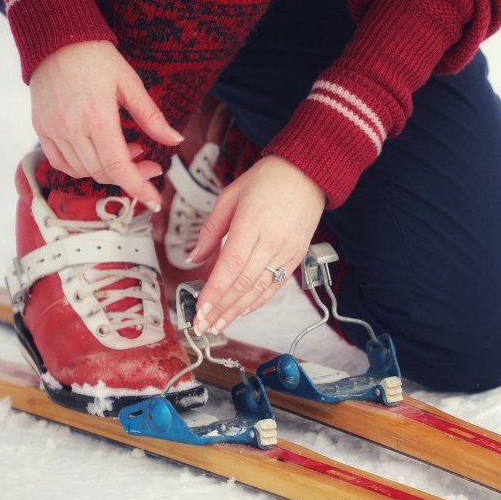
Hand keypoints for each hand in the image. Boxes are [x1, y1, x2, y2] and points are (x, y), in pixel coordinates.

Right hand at [29, 41, 183, 210]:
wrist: (55, 39)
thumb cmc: (96, 57)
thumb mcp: (130, 83)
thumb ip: (151, 117)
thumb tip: (175, 141)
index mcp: (97, 118)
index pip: (119, 167)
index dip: (138, 187)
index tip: (155, 201)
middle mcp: (71, 129)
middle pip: (104, 172)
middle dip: (131, 174)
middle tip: (149, 160)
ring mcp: (53, 131)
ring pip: (84, 171)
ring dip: (109, 169)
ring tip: (126, 149)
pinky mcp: (41, 129)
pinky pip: (62, 163)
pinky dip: (83, 167)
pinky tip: (98, 153)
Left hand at [188, 156, 326, 334]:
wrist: (307, 174)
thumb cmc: (266, 180)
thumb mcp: (230, 196)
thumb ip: (210, 230)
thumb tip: (193, 257)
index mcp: (252, 222)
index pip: (230, 266)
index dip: (214, 291)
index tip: (199, 309)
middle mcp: (272, 241)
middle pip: (243, 283)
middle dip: (220, 308)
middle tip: (202, 325)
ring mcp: (287, 251)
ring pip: (259, 289)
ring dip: (237, 310)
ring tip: (218, 325)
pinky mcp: (297, 256)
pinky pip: (275, 285)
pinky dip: (257, 301)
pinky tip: (242, 311)